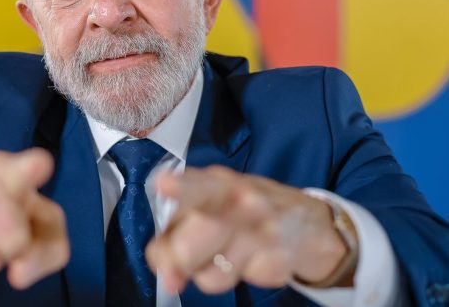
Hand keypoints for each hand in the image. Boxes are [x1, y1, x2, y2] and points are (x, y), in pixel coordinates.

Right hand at [0, 148, 68, 291]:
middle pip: (12, 237)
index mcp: (12, 169)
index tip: (40, 165)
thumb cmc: (14, 216)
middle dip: (15, 248)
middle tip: (9, 236)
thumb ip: (50, 248)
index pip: (28, 164)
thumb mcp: (44, 228)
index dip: (35, 168)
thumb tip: (19, 271)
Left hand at [146, 166, 351, 294]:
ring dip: (204, 272)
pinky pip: (239, 280)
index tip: (164, 184)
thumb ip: (180, 220)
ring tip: (217, 257)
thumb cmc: (247, 208)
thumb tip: (156, 255)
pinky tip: (244, 260)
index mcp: (217, 183)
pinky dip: (233, 276)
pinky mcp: (277, 257)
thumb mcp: (214, 198)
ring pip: (213, 271)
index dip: (179, 186)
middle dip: (177, 259)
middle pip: (198, 235)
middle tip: (171, 268)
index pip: (196, 184)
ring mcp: (261, 229)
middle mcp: (240, 200)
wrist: (306, 221)